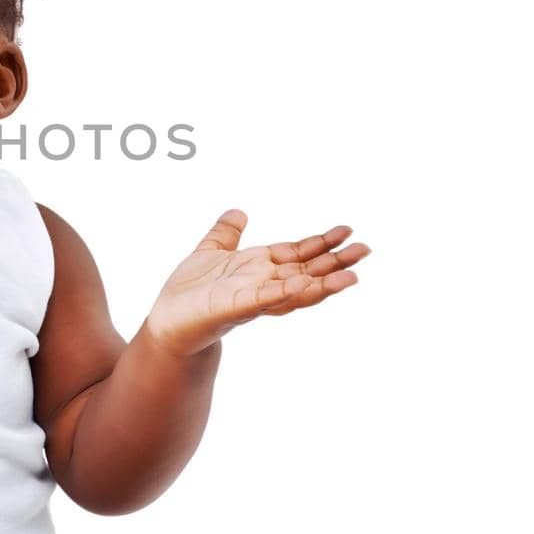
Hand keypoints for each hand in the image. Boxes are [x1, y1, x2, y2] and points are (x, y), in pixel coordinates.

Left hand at [144, 210, 369, 358]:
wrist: (167, 322)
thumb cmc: (189, 292)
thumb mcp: (209, 252)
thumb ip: (225, 233)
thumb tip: (239, 211)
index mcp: (260, 268)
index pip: (298, 254)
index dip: (322, 243)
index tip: (347, 231)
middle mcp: (263, 285)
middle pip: (307, 273)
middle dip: (336, 263)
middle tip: (366, 251)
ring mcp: (252, 299)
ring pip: (295, 292)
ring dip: (323, 285)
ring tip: (351, 277)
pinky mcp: (235, 308)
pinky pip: (263, 300)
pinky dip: (282, 293)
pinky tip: (301, 284)